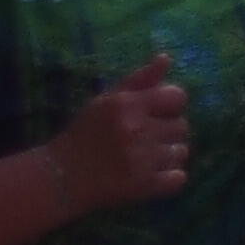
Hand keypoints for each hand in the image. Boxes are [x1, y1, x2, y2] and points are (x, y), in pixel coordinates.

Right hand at [44, 54, 191, 219]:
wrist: (63, 176)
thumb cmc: (85, 134)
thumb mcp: (107, 100)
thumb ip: (139, 79)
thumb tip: (166, 58)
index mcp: (128, 105)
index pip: (177, 97)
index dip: (170, 105)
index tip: (155, 113)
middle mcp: (138, 130)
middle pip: (181, 126)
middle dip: (167, 131)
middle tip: (146, 138)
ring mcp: (144, 160)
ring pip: (181, 152)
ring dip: (169, 155)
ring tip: (147, 158)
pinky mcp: (146, 187)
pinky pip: (179, 178)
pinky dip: (170, 178)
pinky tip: (153, 175)